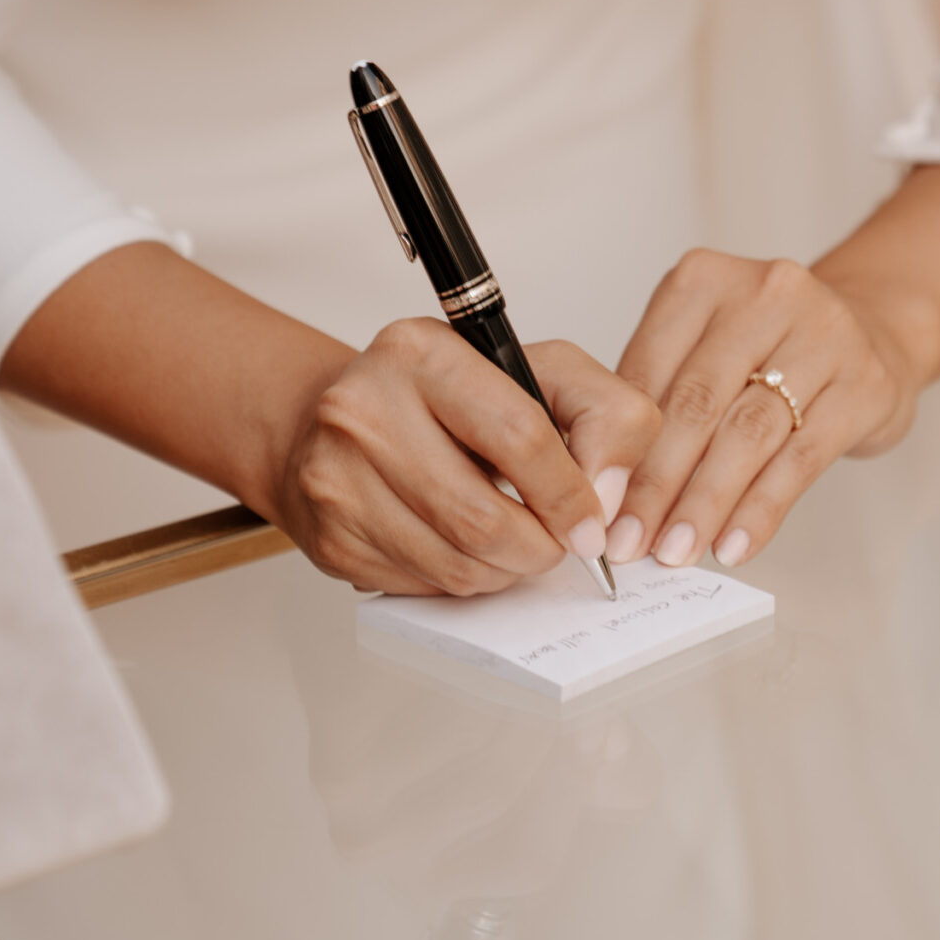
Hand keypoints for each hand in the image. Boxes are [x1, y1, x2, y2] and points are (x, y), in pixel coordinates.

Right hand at [275, 319, 659, 596]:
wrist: (341, 423)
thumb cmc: (448, 398)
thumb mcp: (539, 372)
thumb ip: (604, 413)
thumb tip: (607, 496)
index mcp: (420, 353)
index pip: (519, 436)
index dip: (570, 494)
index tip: (591, 524)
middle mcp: (364, 410)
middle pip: (484, 518)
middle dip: (541, 547)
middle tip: (557, 544)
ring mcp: (337, 479)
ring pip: (457, 565)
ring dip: (507, 570)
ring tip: (515, 544)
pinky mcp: (331, 538)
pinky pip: (425, 586)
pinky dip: (464, 580)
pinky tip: (464, 547)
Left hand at [607, 251, 926, 570]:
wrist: (872, 329)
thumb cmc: (768, 348)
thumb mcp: (705, 345)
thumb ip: (657, 398)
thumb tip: (608, 490)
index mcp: (704, 279)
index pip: (648, 370)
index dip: (619, 446)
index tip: (596, 506)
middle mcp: (765, 294)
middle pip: (696, 403)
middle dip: (656, 484)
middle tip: (629, 542)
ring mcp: (823, 333)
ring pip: (747, 434)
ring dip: (705, 503)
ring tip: (677, 550)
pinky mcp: (864, 383)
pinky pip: (801, 458)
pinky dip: (761, 509)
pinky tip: (734, 545)